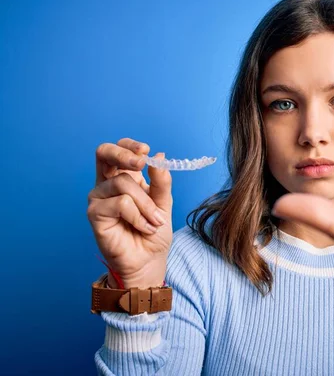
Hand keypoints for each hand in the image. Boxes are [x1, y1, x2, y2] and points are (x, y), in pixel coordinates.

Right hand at [87, 137, 172, 288]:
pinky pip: (121, 204)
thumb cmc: (153, 232)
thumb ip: (161, 181)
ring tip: (154, 222)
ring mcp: (99, 198)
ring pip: (123, 184)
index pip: (118, 150)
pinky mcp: (94, 213)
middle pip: (104, 153)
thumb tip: (159, 156)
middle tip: (141, 164)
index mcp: (124, 178)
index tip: (146, 151)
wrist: (149, 260)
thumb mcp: (164, 203)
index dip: (129, 146)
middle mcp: (107, 184)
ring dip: (146, 204)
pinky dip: (138, 216)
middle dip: (124, 154)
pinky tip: (143, 227)